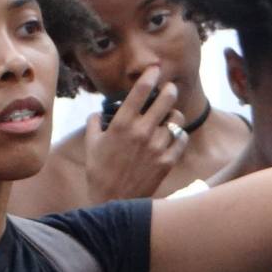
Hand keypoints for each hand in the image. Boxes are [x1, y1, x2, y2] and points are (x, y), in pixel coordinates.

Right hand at [84, 66, 187, 202]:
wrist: (112, 202)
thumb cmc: (98, 172)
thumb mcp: (91, 144)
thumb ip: (94, 123)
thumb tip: (98, 113)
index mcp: (122, 124)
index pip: (140, 91)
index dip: (150, 76)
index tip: (154, 69)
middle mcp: (141, 132)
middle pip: (165, 100)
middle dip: (169, 90)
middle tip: (169, 88)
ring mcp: (156, 147)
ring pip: (176, 120)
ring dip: (174, 115)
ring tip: (170, 116)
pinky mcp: (166, 161)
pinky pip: (181, 140)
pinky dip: (179, 135)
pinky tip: (174, 136)